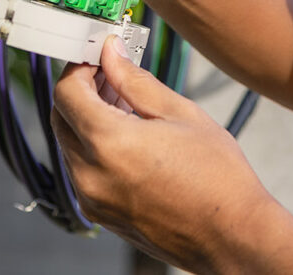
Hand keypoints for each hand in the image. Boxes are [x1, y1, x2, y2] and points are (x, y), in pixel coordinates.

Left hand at [51, 39, 284, 271]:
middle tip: (111, 73)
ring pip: (70, 144)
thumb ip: (137, 81)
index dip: (80, 66)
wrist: (231, 236)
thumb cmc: (217, 178)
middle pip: (61, 118)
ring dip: (87, 118)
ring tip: (126, 104)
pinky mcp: (101, 214)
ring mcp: (93, 199)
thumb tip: (113, 55)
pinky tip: (127, 135)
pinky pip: (82, 170)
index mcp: (109, 143)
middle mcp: (91, 175)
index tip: (99, 55)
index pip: (67, 92)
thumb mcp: (180, 114)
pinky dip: (94, 146)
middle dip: (81, 89)